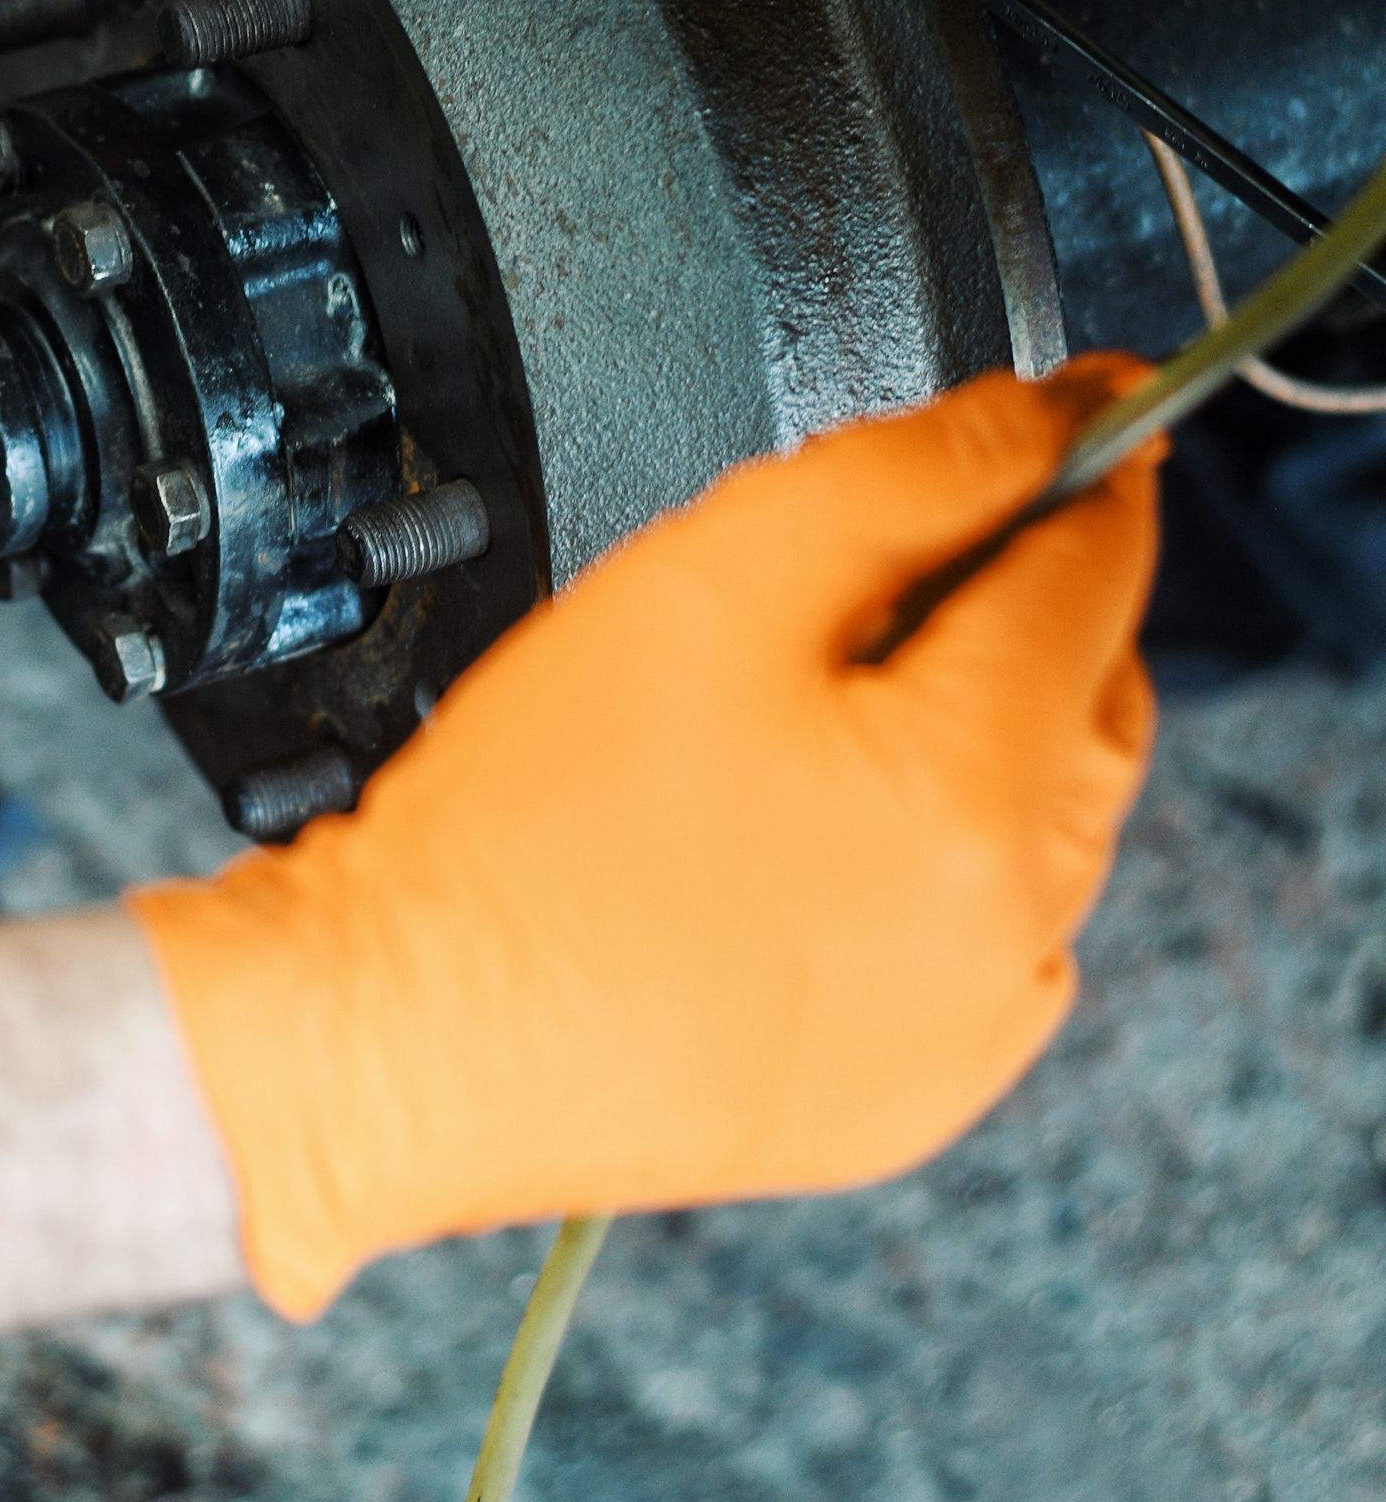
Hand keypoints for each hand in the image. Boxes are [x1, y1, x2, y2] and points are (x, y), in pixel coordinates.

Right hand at [129, 359, 1160, 1317]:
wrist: (402, 1035)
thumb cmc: (522, 820)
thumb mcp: (713, 572)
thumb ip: (904, 473)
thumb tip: (1034, 426)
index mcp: (976, 796)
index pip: (1097, 574)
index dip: (1083, 467)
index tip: (1083, 407)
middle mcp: (1008, 936)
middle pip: (1098, 694)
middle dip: (1032, 596)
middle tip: (901, 548)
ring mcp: (966, 1034)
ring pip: (1054, 816)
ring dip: (996, 721)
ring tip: (824, 694)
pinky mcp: (909, 1094)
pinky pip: (994, 934)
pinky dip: (954, 852)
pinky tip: (823, 821)